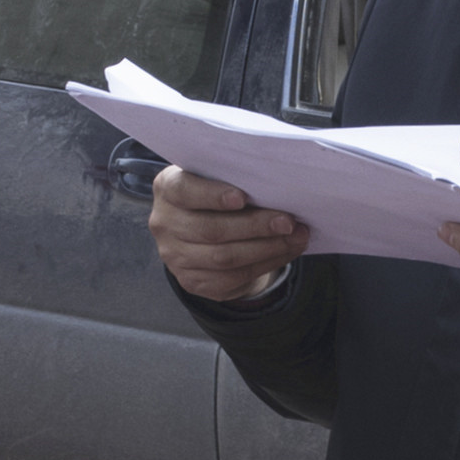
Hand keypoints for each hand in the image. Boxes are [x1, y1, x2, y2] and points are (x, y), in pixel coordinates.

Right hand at [150, 163, 311, 305]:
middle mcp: (164, 223)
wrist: (205, 230)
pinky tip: (285, 252)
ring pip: (224, 258)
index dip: (213, 195)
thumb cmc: (217, 194)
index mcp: (167, 188)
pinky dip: (265, 264)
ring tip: (295, 237)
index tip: (242, 197)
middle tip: (288, 222)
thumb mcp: (217, 178)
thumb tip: (278, 188)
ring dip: (267, 248)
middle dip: (255, 226)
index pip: (184, 191)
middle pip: (211, 230)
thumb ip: (235, 179)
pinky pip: (232, 278)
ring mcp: (175, 257)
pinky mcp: (192, 282)